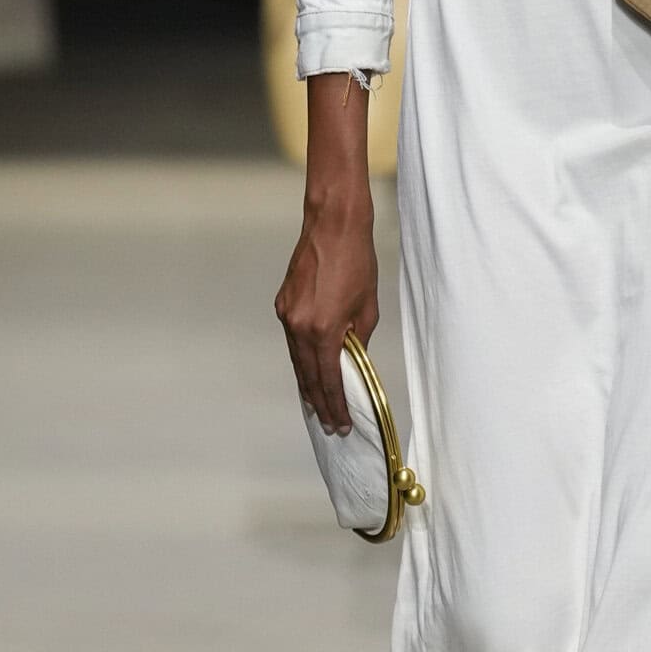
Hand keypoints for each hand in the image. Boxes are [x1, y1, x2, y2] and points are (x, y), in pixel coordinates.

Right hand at [275, 205, 378, 435]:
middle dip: (320, 402)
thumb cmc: (357, 262)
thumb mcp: (368, 307)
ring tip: (318, 405)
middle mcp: (299, 326)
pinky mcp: (282, 304)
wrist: (333, 226)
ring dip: (308, 383)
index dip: (336, 404)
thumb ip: (358, 340)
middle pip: (308, 375)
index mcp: (324, 330)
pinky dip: (301, 358)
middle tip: (329, 425)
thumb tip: (351, 361)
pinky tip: (308, 370)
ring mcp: (287, 315)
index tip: (342, 424)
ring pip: (297, 359)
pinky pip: (292, 340)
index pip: (329, 379)